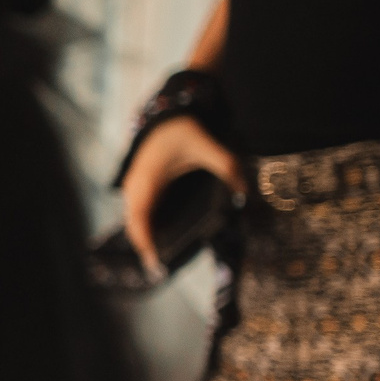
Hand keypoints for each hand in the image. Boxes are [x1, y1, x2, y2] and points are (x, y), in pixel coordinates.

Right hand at [122, 114, 243, 276]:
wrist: (165, 112)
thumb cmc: (182, 128)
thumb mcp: (207, 146)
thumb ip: (227, 167)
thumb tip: (245, 192)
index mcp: (148, 182)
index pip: (140, 221)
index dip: (146, 243)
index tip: (155, 262)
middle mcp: (136, 187)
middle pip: (134, 225)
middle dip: (144, 246)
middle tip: (159, 268)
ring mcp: (135, 185)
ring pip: (134, 218)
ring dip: (144, 235)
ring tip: (160, 254)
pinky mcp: (140, 184)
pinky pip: (138, 210)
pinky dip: (145, 224)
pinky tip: (161, 231)